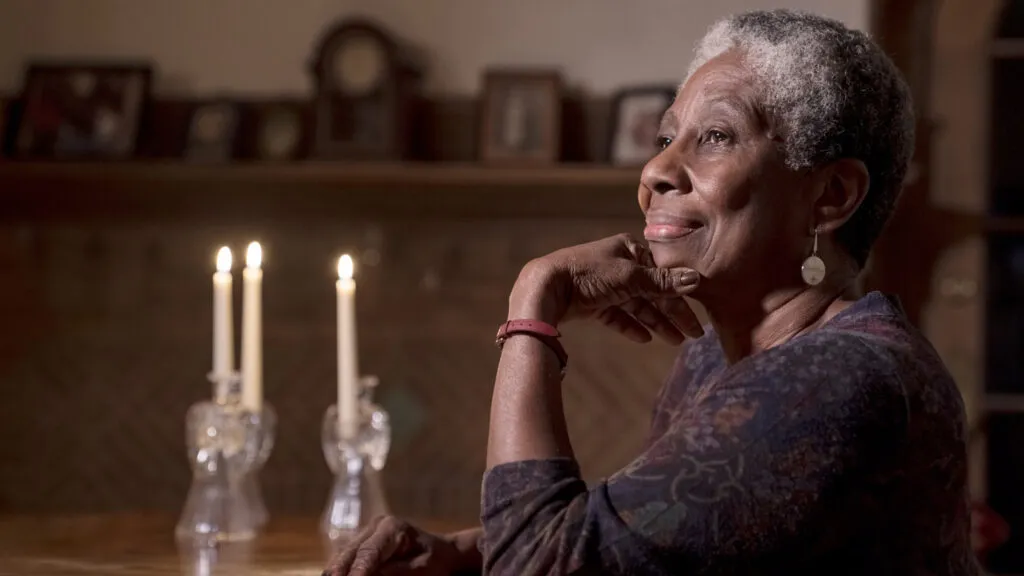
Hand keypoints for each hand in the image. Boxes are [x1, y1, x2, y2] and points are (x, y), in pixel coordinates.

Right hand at [323, 516, 478, 575]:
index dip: (358, 571)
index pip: (369, 552)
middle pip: (350, 552)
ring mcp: (367, 535)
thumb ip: (400, 571)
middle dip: (339, 571)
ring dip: (337, 570)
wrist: (442, 552)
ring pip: (344, 555)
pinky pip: (347, 559)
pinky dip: (342, 570)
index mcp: (392, 527)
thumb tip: (374, 575)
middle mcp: (375, 527)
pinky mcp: (362, 546)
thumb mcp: (425, 567)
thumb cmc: (436, 559)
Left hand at [510, 233, 703, 343]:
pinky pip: (616, 314)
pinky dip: (630, 325)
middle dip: (672, 313)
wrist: (545, 287)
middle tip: (692, 335)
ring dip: (655, 322)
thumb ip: (663, 282)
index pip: (662, 274)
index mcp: (629, 249)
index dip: (680, 296)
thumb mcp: (630, 277)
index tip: (695, 317)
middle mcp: (618, 264)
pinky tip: (644, 338)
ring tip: (673, 340)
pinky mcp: (591, 301)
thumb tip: (696, 279)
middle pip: (652, 291)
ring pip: (636, 304)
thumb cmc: (589, 274)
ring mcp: (604, 283)